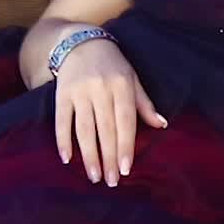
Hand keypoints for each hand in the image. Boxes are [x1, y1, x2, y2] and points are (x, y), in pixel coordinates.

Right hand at [52, 39, 166, 185]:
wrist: (79, 41)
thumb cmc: (111, 64)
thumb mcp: (131, 77)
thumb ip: (143, 103)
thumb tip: (161, 124)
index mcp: (122, 84)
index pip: (125, 121)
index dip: (125, 146)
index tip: (126, 169)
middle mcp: (101, 88)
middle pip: (105, 129)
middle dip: (108, 157)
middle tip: (111, 182)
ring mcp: (80, 91)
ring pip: (84, 128)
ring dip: (88, 154)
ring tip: (93, 176)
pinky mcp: (61, 93)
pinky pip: (62, 120)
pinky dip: (63, 140)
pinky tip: (67, 158)